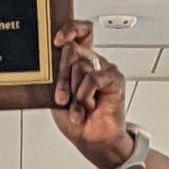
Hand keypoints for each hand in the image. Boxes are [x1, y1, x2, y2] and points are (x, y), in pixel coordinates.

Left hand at [51, 21, 131, 165]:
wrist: (91, 139)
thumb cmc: (75, 118)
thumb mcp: (56, 95)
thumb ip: (56, 76)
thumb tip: (53, 59)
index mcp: (78, 61)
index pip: (80, 32)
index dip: (70, 29)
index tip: (58, 40)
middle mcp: (92, 62)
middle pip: (73, 49)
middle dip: (62, 76)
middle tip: (61, 98)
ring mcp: (104, 69)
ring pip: (80, 66)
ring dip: (73, 92)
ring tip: (77, 108)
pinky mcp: (114, 79)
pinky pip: (93, 78)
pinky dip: (85, 96)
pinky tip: (88, 107)